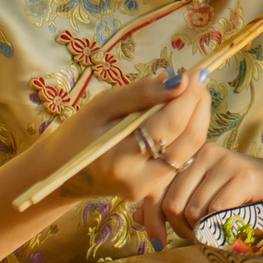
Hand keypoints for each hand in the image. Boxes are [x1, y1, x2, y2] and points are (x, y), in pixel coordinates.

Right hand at [37, 68, 209, 208]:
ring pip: (191, 150)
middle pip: (189, 141)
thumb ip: (141, 93)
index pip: (170, 125)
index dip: (188, 97)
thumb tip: (179, 80)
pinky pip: (181, 157)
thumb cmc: (79, 133)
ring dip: (197, 118)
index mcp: (119, 159)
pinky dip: (187, 131)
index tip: (195, 73)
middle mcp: (139, 179)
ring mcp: (149, 189)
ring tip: (191, 92)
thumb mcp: (103, 105)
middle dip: (199, 106)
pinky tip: (180, 112)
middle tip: (198, 80)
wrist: (63, 173)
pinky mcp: (155, 189)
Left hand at [154, 145, 262, 243]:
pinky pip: (215, 210)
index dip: (153, 218)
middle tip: (196, 235)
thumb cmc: (240, 194)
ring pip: (193, 209)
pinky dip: (218, 226)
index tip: (158, 241)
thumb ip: (171, 202)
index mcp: (190, 153)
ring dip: (201, 230)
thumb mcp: (202, 195)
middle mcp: (205, 152)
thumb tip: (138, 219)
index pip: (157, 188)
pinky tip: (228, 226)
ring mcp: (225, 162)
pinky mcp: (244, 175)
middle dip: (180, 228)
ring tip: (214, 230)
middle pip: (173, 202)